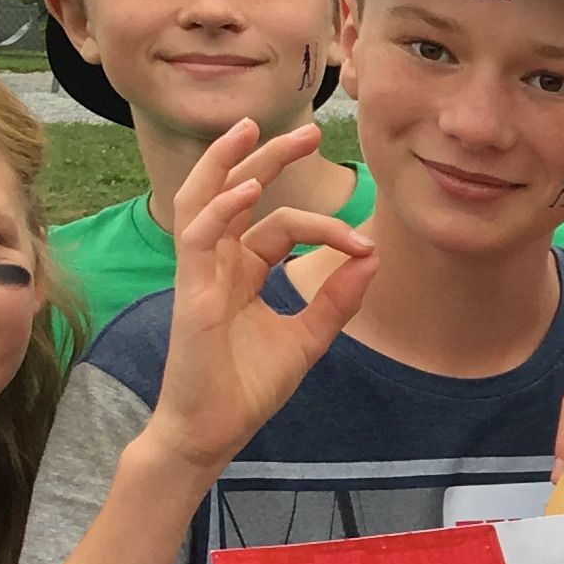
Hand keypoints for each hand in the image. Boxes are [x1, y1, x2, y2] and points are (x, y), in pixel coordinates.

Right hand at [147, 122, 376, 474]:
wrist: (212, 433)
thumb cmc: (247, 389)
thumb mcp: (307, 340)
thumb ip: (336, 301)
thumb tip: (372, 257)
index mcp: (240, 272)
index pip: (279, 225)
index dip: (325, 227)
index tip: (365, 242)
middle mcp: (216, 266)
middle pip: (234, 194)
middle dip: (266, 158)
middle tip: (307, 133)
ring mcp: (199, 276)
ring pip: (203, 202)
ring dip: (227, 164)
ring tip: (250, 130)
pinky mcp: (191, 295)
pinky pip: (199, 239)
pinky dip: (221, 210)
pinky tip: (247, 191)